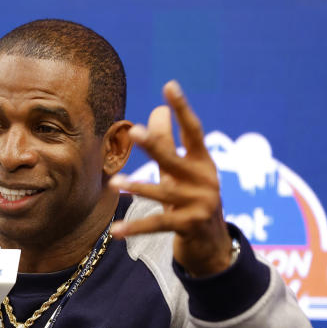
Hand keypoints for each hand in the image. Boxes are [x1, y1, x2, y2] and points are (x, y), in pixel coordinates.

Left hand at [108, 81, 232, 276]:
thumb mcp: (182, 170)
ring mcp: (198, 204)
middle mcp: (204, 180)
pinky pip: (156, 224)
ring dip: (137, 187)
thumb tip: (158, 109)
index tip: (169, 86)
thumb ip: (169, 142)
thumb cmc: (192, 196)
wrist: (213, 241)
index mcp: (203, 161)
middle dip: (155, 145)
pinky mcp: (188, 226)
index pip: (192, 130)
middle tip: (134, 130)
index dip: (182, 108)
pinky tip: (115, 230)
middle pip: (174, 159)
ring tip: (114, 182)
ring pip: (162, 193)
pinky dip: (134, 228)